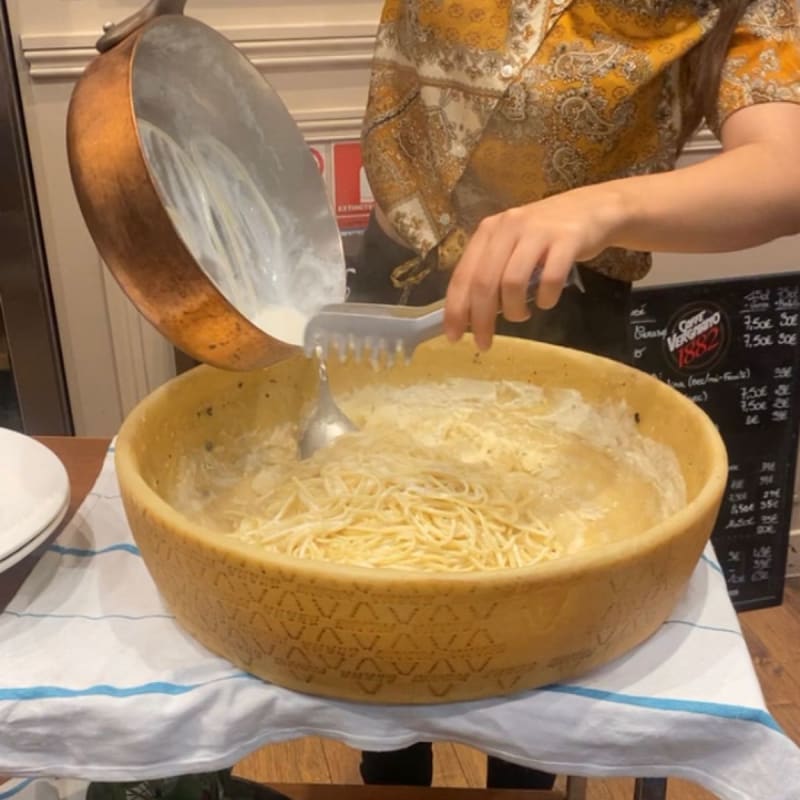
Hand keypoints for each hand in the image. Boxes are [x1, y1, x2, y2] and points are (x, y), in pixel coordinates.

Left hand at [443, 184, 625, 350]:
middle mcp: (508, 227)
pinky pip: (550, 278)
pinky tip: (546, 302)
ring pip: (513, 282)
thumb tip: (472, 314)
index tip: (453, 337)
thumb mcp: (511, 246)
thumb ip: (491, 272)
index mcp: (488, 231)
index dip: (456, 309)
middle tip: (484, 343)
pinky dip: (545, 299)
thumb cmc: (545, 235)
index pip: (463, 275)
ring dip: (514, 310)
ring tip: (521, 315)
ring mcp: (537, 232)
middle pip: (484, 282)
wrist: (593, 208)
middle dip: (481, 319)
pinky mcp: (567, 239)